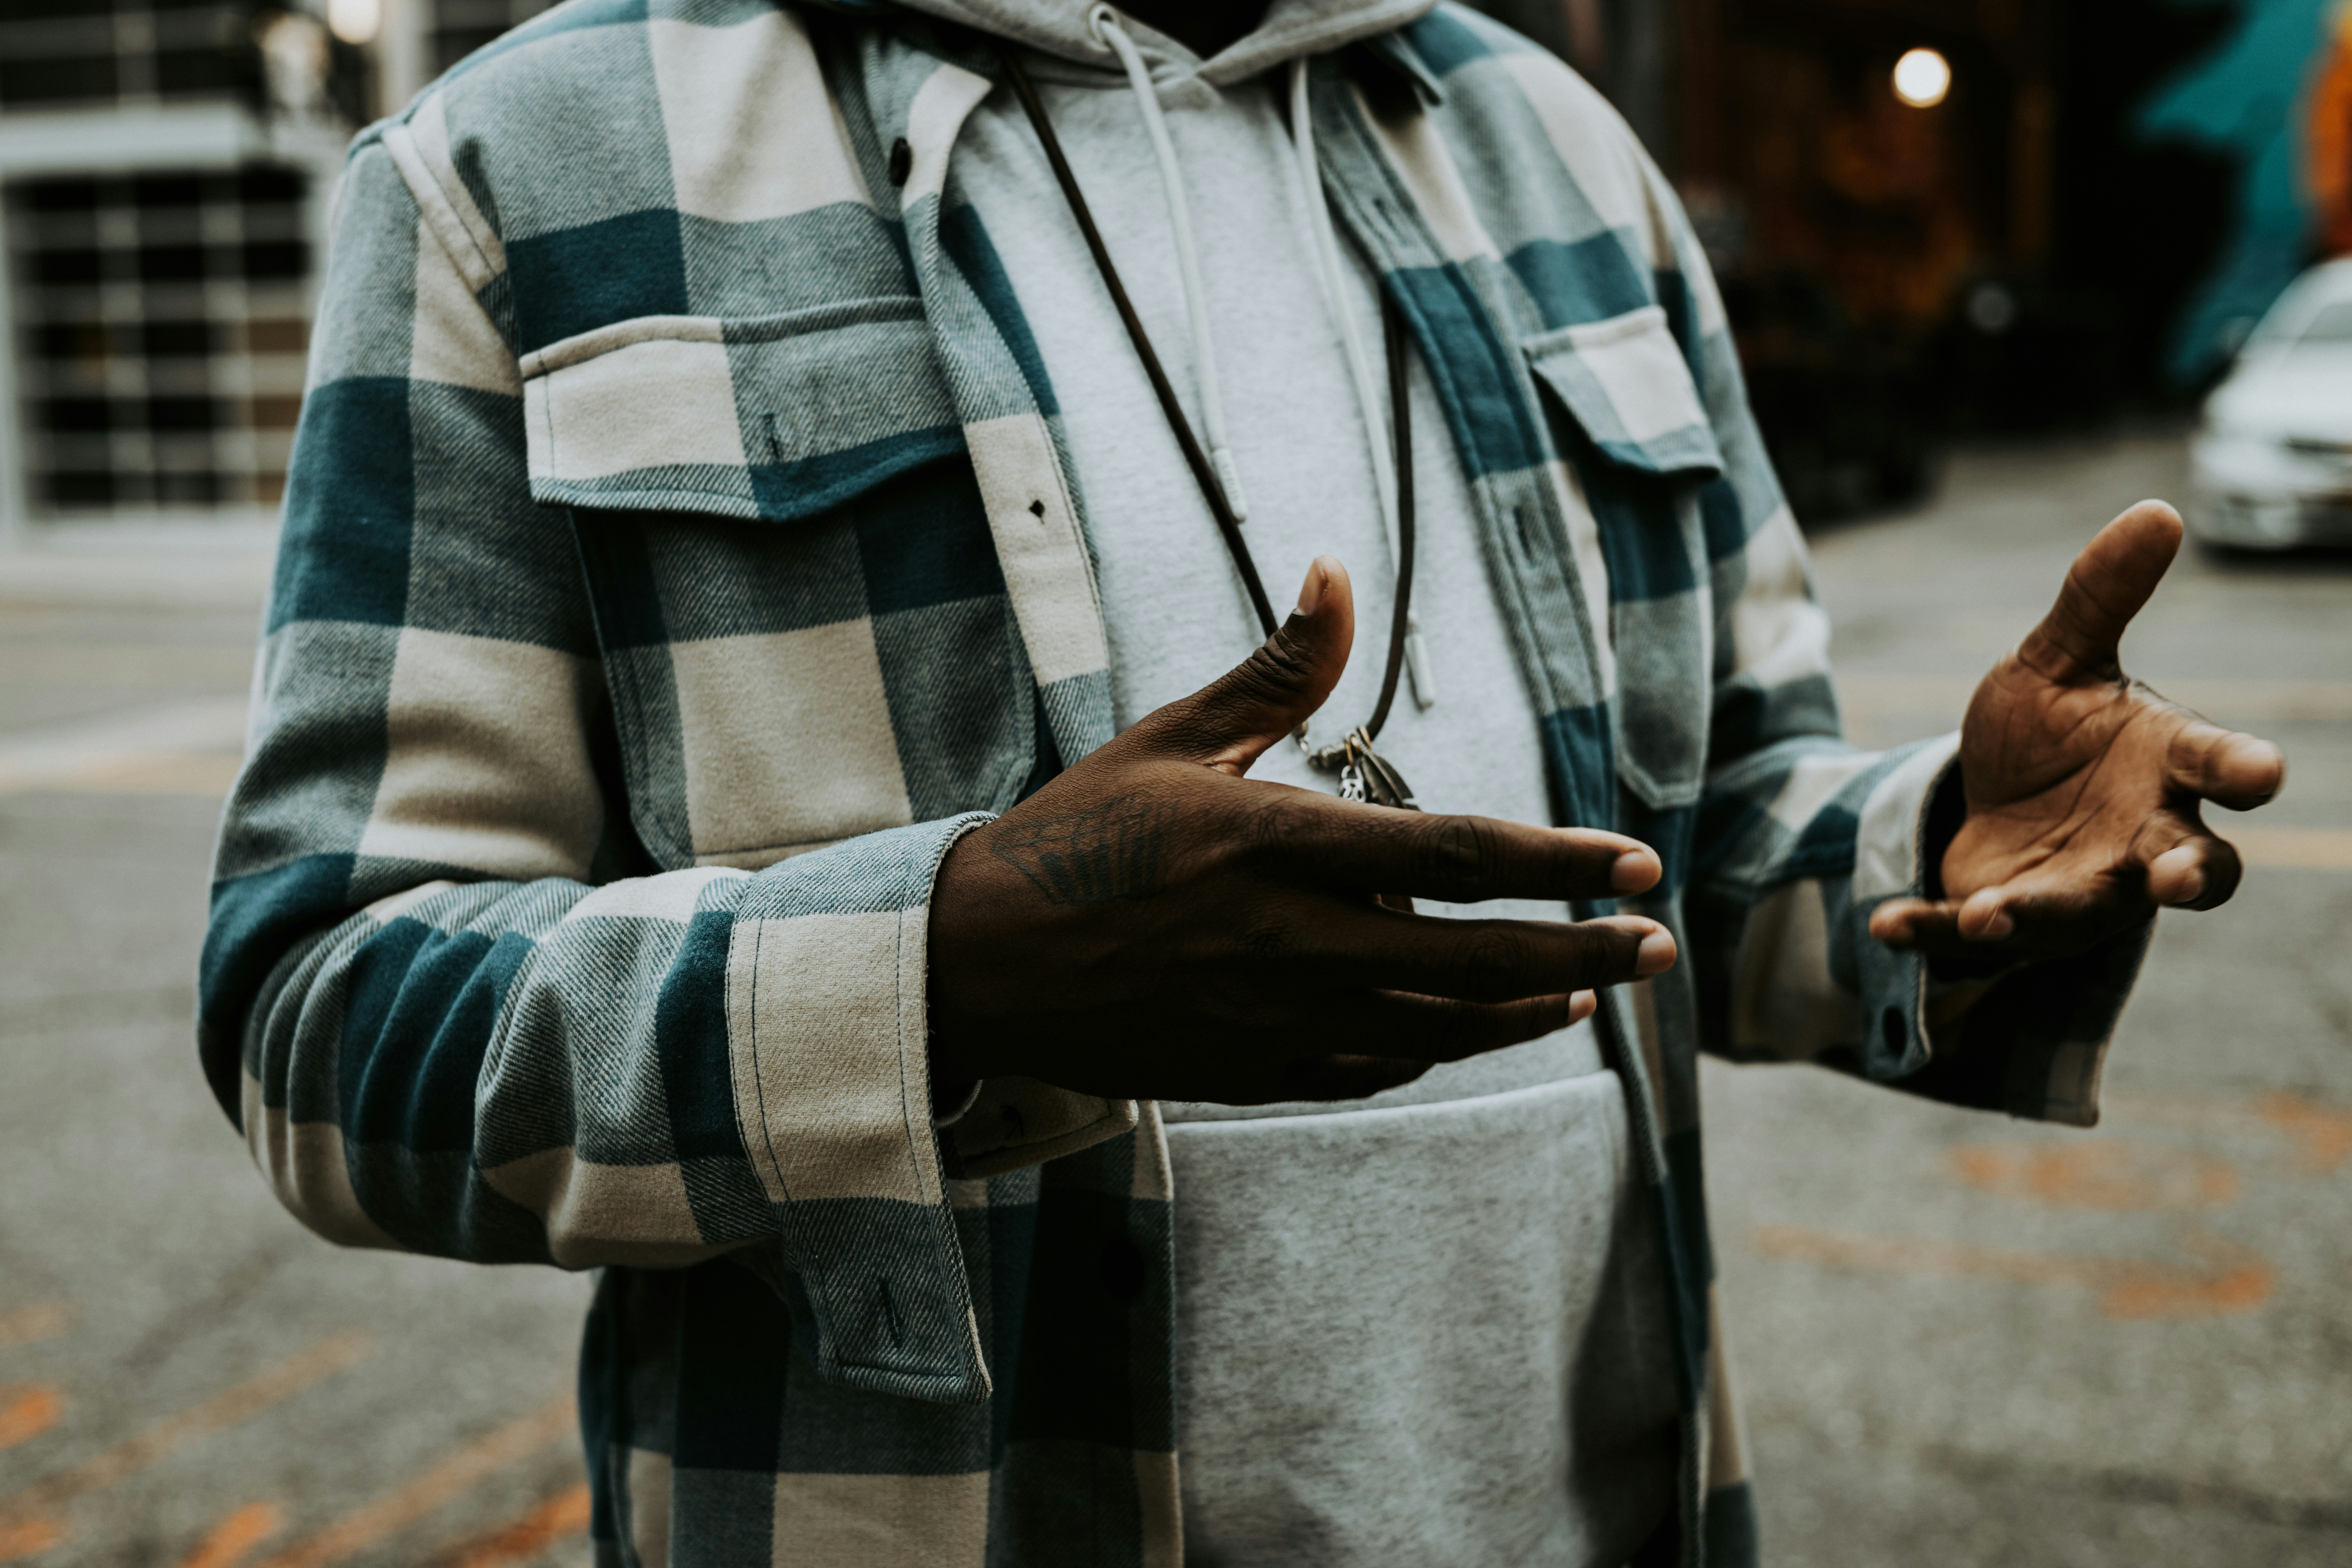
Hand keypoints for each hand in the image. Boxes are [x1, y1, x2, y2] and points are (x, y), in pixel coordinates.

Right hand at [928, 557, 1676, 1104]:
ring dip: (1529, 1012)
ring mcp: (1276, 1018)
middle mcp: (1291, 942)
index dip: (1559, 864)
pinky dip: (1440, 1048)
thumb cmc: (1077, 837)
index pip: (1455, 857)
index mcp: (1278, 847)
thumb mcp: (1173, 738)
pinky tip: (1478, 1029)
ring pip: (1440, 1027)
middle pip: (1476, 959)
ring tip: (1590, 993)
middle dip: (1583, 955)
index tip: (1636, 864)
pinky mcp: (1255, 1069)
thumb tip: (1335, 569)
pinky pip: (1375, 1068)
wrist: (982, 963)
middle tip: (1657, 945)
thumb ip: (1277, 668)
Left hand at [1871, 502, 2285, 961]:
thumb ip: (2100, 596)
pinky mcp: (2016, 919)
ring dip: (2034, 916)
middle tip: (2179, 879)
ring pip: (2080, 913)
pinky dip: (1930, 931)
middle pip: (2192, 864)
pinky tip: (1883, 922)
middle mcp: (2143, 839)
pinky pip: (1971, 936)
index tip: (2263, 772)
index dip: (2244, 769)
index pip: (2218, 766)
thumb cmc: (2051, 730)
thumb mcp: (2058, 658)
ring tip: (1987, 915)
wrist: (1995, 796)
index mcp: (2166, 764)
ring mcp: (2085, 890)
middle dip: (2190, 874)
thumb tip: (2159, 509)